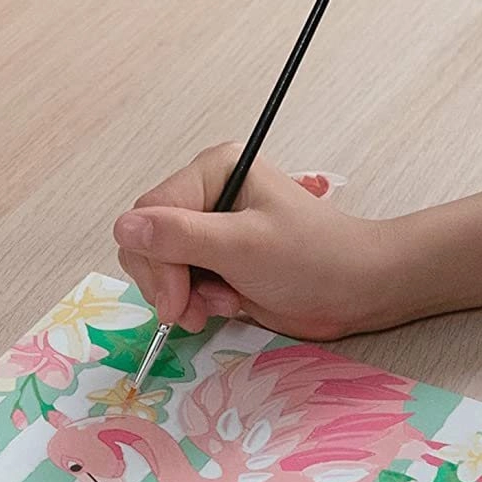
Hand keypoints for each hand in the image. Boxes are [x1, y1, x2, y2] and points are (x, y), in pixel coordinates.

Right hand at [112, 143, 390, 338]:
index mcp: (214, 170)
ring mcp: (211, 229)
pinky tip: (226, 305)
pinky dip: (196, 302)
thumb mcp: (242, 246)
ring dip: (181, 296)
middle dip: (166, 281)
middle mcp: (207, 193)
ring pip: (159, 265)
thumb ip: (180, 236)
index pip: (150, 213)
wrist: (359, 290)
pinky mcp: (218, 260)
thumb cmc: (312, 258)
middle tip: (192, 311)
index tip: (175, 301)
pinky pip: (181, 283)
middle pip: (147, 239)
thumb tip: (122, 227)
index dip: (155, 260)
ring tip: (217, 306)